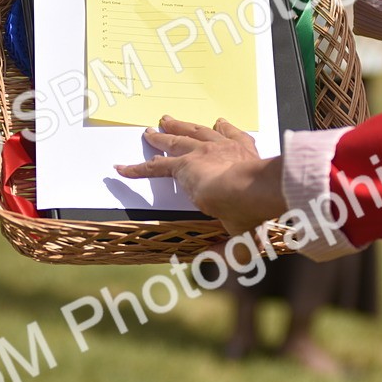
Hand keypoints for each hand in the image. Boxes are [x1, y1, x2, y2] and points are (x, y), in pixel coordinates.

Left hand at [114, 115, 286, 235]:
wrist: (252, 191)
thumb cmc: (259, 207)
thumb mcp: (247, 232)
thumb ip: (228, 248)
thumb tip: (210, 260)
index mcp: (247, 160)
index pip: (235, 140)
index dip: (226, 131)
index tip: (220, 123)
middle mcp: (225, 150)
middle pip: (201, 133)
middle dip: (185, 127)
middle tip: (170, 121)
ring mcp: (204, 154)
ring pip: (177, 142)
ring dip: (161, 136)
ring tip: (150, 132)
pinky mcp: (184, 164)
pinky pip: (155, 167)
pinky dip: (137, 169)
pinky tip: (123, 169)